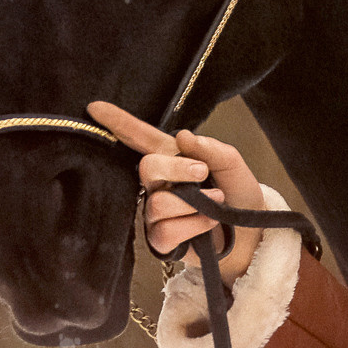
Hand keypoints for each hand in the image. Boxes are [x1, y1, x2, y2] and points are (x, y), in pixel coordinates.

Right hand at [85, 101, 263, 282]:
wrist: (252, 234)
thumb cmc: (238, 193)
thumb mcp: (231, 164)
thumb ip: (210, 148)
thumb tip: (183, 137)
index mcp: (172, 158)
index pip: (140, 138)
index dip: (118, 123)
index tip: (94, 107)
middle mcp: (157, 184)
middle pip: (147, 168)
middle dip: (177, 169)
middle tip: (202, 173)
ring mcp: (155, 212)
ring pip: (159, 203)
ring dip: (194, 203)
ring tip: (216, 203)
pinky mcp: (160, 240)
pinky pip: (166, 230)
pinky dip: (194, 225)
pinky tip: (208, 223)